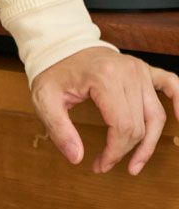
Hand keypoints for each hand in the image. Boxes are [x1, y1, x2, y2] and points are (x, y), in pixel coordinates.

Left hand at [31, 47, 178, 174]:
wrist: (59, 43)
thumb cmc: (54, 70)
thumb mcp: (43, 98)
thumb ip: (58, 128)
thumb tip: (77, 158)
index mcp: (104, 78)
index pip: (122, 128)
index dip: (114, 153)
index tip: (98, 165)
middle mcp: (127, 72)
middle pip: (138, 126)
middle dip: (123, 152)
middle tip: (104, 164)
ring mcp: (138, 69)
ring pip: (155, 116)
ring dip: (149, 143)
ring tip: (135, 164)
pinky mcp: (143, 68)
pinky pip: (170, 84)